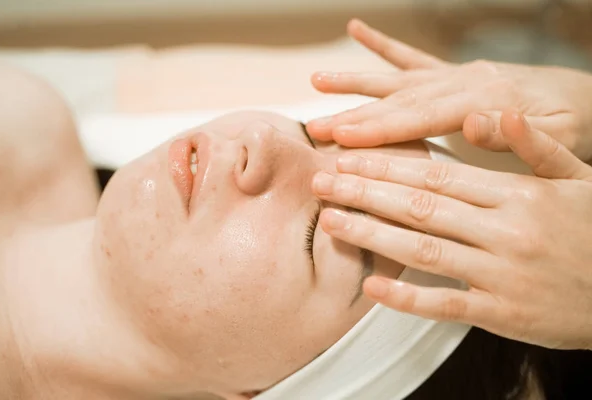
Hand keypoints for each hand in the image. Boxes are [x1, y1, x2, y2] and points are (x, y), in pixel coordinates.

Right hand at [307, 19, 591, 162]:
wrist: (587, 96)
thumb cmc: (574, 124)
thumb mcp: (559, 138)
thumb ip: (514, 133)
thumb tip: (472, 122)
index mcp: (484, 98)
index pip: (420, 116)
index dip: (379, 128)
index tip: (342, 137)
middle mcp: (463, 80)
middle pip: (399, 99)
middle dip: (354, 115)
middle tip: (314, 127)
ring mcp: (455, 73)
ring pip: (397, 79)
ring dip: (356, 81)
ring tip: (317, 81)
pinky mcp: (454, 73)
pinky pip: (414, 57)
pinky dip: (383, 45)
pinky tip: (358, 31)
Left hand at [311, 109, 591, 349]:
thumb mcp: (578, 179)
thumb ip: (535, 147)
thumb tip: (493, 115)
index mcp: (519, 194)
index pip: (438, 173)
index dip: (388, 164)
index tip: (349, 157)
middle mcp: (506, 231)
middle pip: (420, 205)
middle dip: (365, 191)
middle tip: (322, 181)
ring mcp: (502, 274)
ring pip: (423, 249)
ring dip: (372, 234)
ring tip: (331, 220)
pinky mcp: (502, 314)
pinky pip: (445, 304)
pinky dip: (407, 297)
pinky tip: (371, 285)